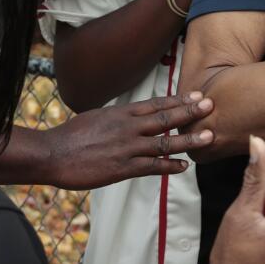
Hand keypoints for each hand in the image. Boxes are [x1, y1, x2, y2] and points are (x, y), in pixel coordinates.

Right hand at [40, 92, 214, 189]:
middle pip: (165, 117)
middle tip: (211, 105)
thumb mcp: (96, 117)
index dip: (178, 99)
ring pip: (164, 142)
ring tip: (208, 136)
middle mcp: (128, 127)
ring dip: (188, 139)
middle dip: (190, 111)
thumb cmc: (70, 137)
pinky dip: (170, 166)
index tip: (197, 95)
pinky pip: (152, 167)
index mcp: (121, 113)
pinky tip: (185, 166)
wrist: (52, 154)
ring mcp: (127, 147)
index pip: (156, 104)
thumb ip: (117, 118)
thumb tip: (129, 117)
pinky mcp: (123, 168)